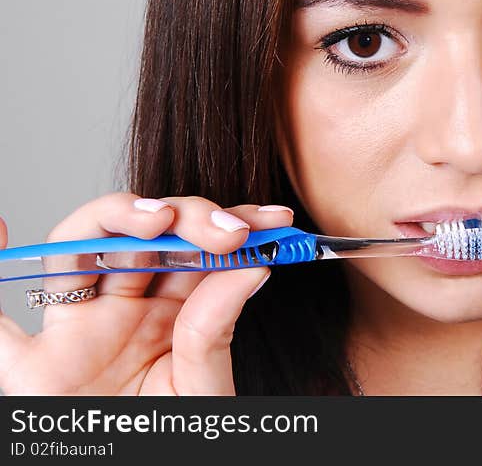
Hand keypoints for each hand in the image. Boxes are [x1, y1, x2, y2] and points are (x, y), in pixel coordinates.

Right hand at [0, 194, 292, 394]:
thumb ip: (216, 331)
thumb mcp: (204, 389)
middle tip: (227, 230)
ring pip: (82, 248)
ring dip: (115, 218)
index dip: (235, 225)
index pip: (201, 250)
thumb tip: (254, 266)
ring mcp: (79, 331)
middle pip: (145, 237)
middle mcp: (126, 311)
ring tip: (157, 218)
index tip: (274, 221)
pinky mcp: (32, 366)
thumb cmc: (174, 440)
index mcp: (175, 314)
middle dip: (188, 218)